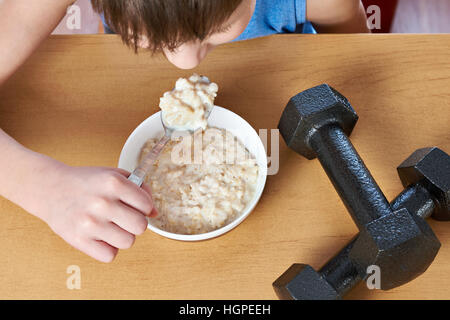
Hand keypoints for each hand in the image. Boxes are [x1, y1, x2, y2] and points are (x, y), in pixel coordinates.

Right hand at [33, 163, 156, 262]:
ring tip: (111, 226)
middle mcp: (102, 202)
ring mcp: (90, 223)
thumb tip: (155, 213)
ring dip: (123, 236)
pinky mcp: (79, 240)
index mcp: (113, 183)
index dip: (144, 207)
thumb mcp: (114, 174)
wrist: (51, 189)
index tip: (135, 206)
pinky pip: (110, 255)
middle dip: (136, 223)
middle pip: (141, 227)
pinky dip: (108, 248)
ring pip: (128, 242)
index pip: (147, 205)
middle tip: (124, 218)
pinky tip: (101, 236)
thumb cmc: (88, 182)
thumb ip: (140, 189)